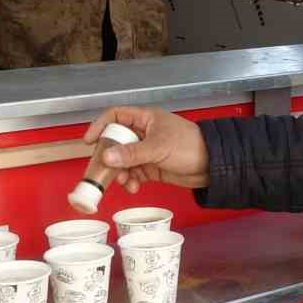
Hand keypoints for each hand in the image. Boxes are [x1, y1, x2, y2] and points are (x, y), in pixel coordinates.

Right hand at [83, 107, 208, 193]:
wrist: (213, 165)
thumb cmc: (191, 146)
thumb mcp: (158, 148)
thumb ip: (132, 153)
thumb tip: (107, 157)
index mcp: (145, 119)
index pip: (115, 116)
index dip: (100, 126)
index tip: (89, 140)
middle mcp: (144, 134)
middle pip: (116, 142)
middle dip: (109, 157)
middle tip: (103, 170)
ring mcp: (147, 151)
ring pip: (123, 161)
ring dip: (120, 173)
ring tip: (124, 182)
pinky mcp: (152, 167)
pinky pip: (133, 174)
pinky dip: (131, 181)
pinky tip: (134, 187)